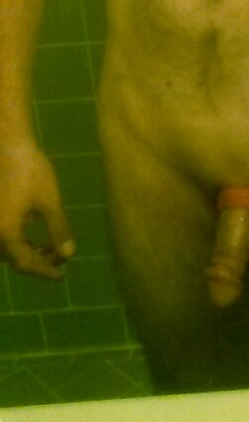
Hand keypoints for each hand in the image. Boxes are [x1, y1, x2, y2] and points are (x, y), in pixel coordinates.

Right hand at [0, 140, 74, 278]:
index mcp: (6, 232)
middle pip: (15, 259)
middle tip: (61, 258)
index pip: (26, 263)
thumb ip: (58, 229)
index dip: (44, 271)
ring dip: (28, 253)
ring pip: (8, 250)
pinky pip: (5, 238)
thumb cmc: (31, 171)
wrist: (9, 146)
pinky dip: (19, 242)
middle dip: (38, 262)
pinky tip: (35, 237)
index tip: (61, 275)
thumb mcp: (49, 201)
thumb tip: (69, 254)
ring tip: (50, 248)